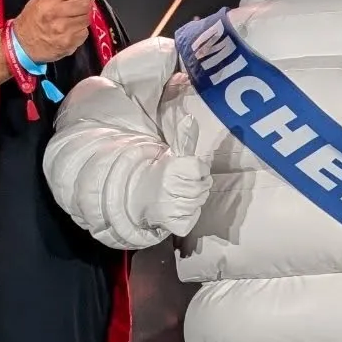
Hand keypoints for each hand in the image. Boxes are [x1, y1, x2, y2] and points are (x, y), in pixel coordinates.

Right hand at [13, 0, 97, 63]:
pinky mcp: (69, 43)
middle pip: (86, 4)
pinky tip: (70, 31)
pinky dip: (80, 31)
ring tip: (72, 20)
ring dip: (83, 18)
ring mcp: (63, 30)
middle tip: (81, 6)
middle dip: (86, 4)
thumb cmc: (32, 20)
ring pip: (87, 19)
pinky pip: (84, 33)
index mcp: (49, 0)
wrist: (22, 44)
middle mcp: (56, 14)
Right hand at [129, 113, 210, 236]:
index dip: (199, 169)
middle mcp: (171, 188)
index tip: (188, 170)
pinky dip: (190, 216)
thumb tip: (191, 117)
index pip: (201, 169)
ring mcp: (171, 208)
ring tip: (181, 195)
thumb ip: (185, 139)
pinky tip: (179, 209)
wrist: (138, 196)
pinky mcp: (174, 224)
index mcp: (171, 168)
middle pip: (203, 187)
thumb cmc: (162, 174)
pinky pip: (192, 220)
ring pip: (199, 203)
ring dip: (194, 200)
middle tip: (185, 184)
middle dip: (199, 185)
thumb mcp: (173, 155)